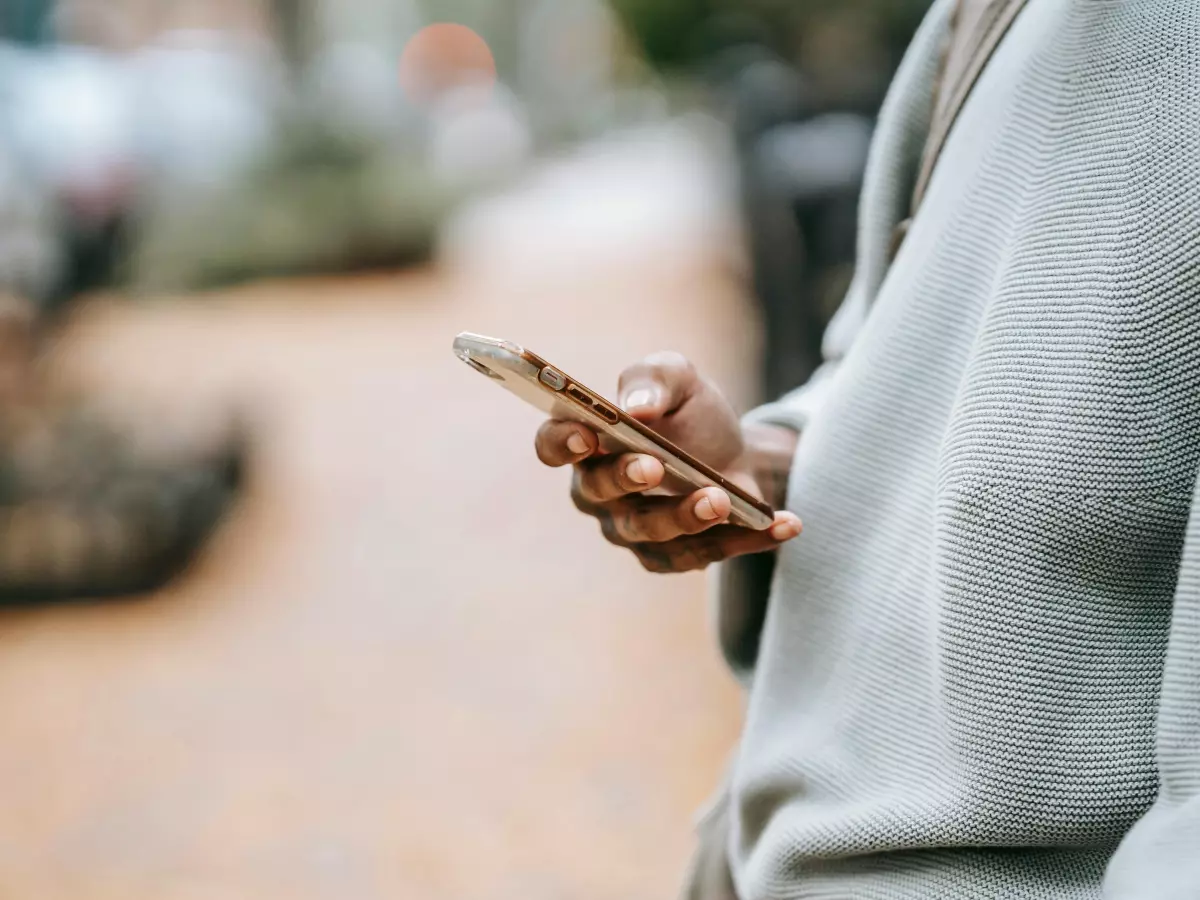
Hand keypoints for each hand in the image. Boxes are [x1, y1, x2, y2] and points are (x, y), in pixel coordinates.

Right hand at [534, 352, 801, 573]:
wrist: (734, 452)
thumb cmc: (689, 413)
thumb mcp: (678, 378)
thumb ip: (654, 379)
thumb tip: (637, 406)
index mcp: (586, 441)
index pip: (553, 445)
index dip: (562, 443)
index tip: (586, 435)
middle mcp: (598, 492)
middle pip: (598, 493)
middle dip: (625, 479)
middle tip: (654, 466)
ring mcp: (633, 529)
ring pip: (649, 533)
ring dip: (684, 517)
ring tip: (720, 498)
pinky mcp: (673, 556)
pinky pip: (702, 554)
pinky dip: (746, 539)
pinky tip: (784, 524)